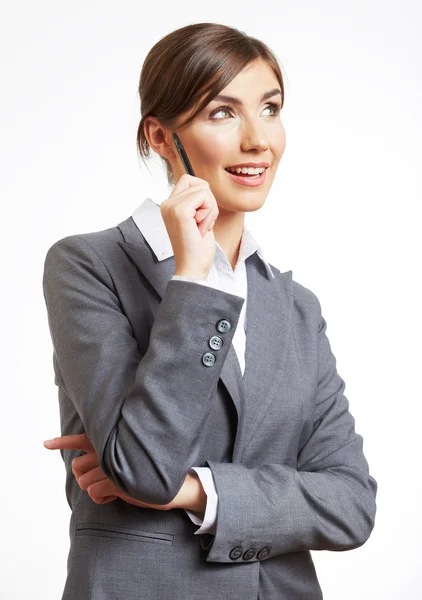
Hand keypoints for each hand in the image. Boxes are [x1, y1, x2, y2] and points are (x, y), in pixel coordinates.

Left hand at [43, 434, 206, 513]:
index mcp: (110, 441)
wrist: (172, 484)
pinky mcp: (115, 481)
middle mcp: (108, 450)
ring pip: (84, 482)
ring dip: (96, 488)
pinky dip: (102, 498)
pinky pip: (93, 493)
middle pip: (77, 466)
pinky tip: (117, 494)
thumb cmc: (148, 470)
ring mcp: (111, 465)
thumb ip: (108, 455)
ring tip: (115, 486)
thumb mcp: (128, 458)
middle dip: (86, 476)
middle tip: (104, 478)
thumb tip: (87, 466)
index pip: (81, 439)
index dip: (61, 442)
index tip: (45, 443)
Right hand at [160, 173, 218, 279]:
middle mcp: (167, 204)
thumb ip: (197, 203)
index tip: (201, 218)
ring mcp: (171, 206)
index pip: (189, 180)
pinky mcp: (180, 211)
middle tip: (203, 224)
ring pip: (204, 189)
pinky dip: (210, 213)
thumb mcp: (197, 220)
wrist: (192, 268)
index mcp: (169, 206)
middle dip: (209, 203)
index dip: (203, 195)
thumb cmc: (197, 249)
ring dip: (210, 210)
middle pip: (199, 183)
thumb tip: (205, 186)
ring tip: (201, 228)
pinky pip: (205, 196)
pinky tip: (201, 228)